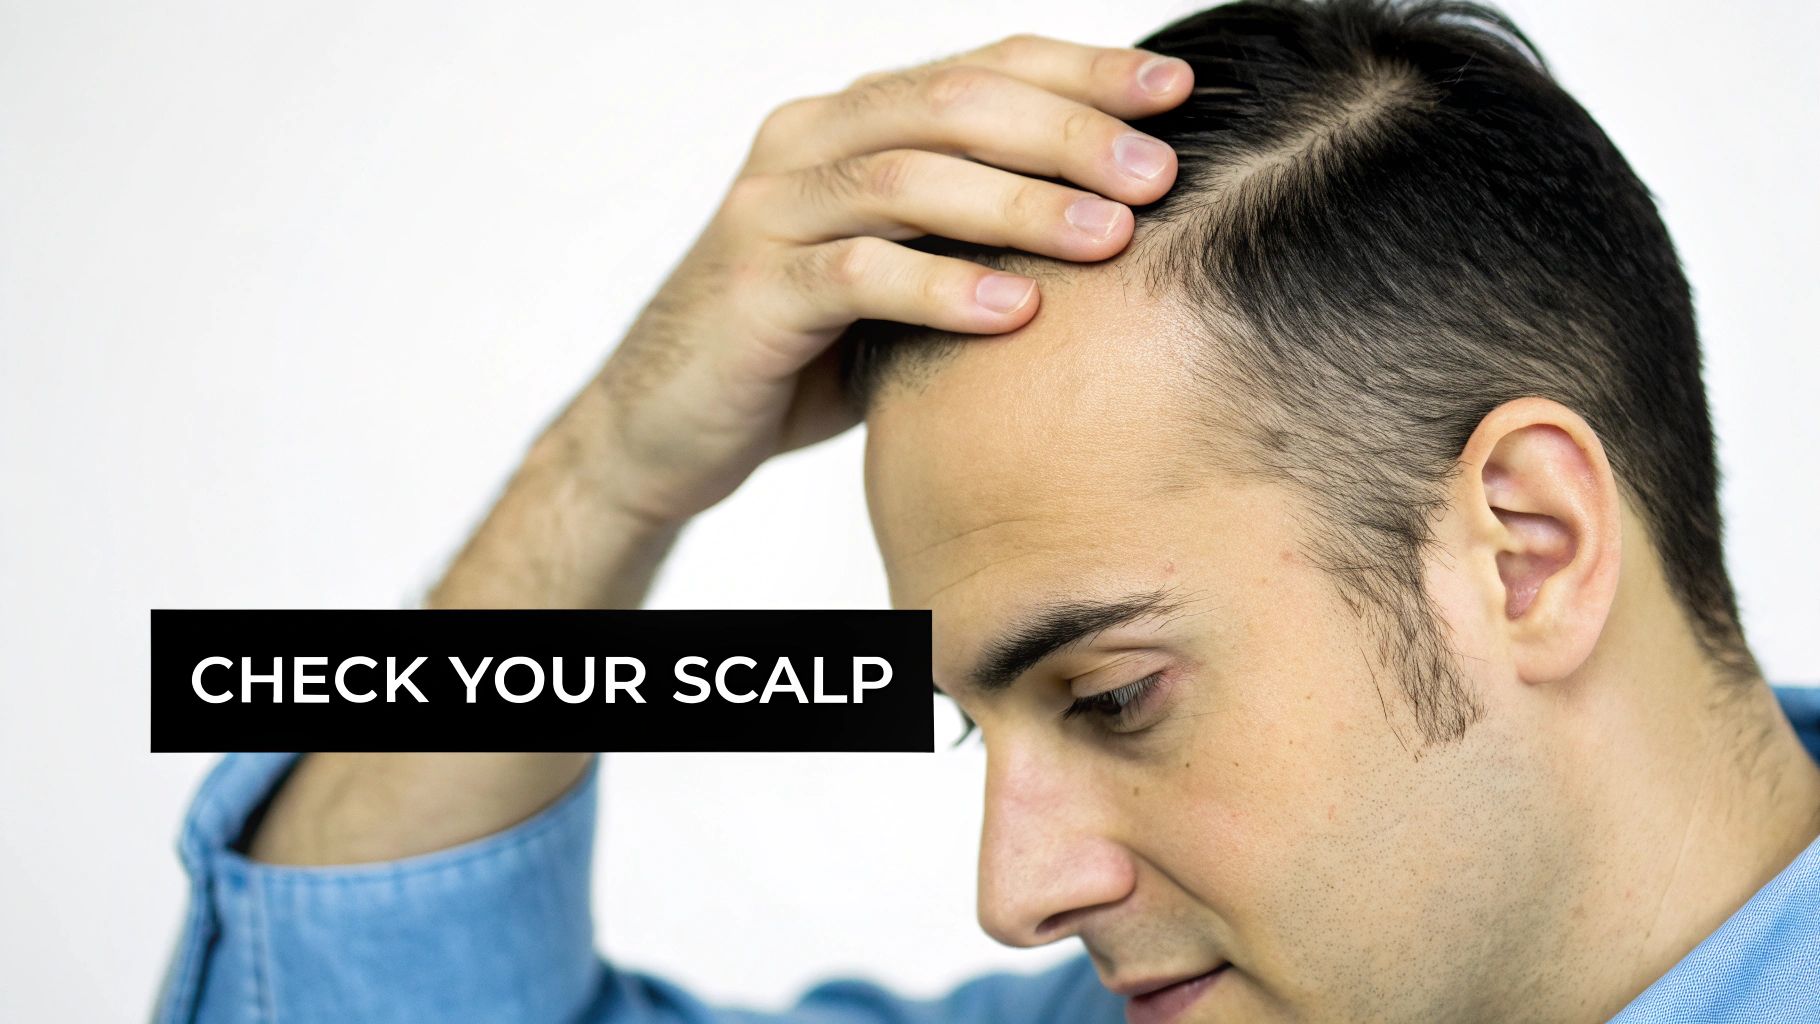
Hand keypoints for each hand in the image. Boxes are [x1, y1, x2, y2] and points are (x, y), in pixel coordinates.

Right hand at [592, 34, 1191, 525]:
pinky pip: (855, 275)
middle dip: (1067, 130)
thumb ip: (968, 226)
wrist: (666, 420)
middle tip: (1157, 170)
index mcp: (847, 119)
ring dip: (1018, 204)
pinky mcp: (751, 290)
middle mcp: (804, 142)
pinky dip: (939, 289)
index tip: (1175, 89)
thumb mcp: (897, 268)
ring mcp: (770, 211)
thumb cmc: (803, 344)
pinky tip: (1013, 311)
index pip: (979, 67)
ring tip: (1109, 237)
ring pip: (906, 178)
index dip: (1080, 69)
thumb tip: (1115, 207)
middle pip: (951, 104)